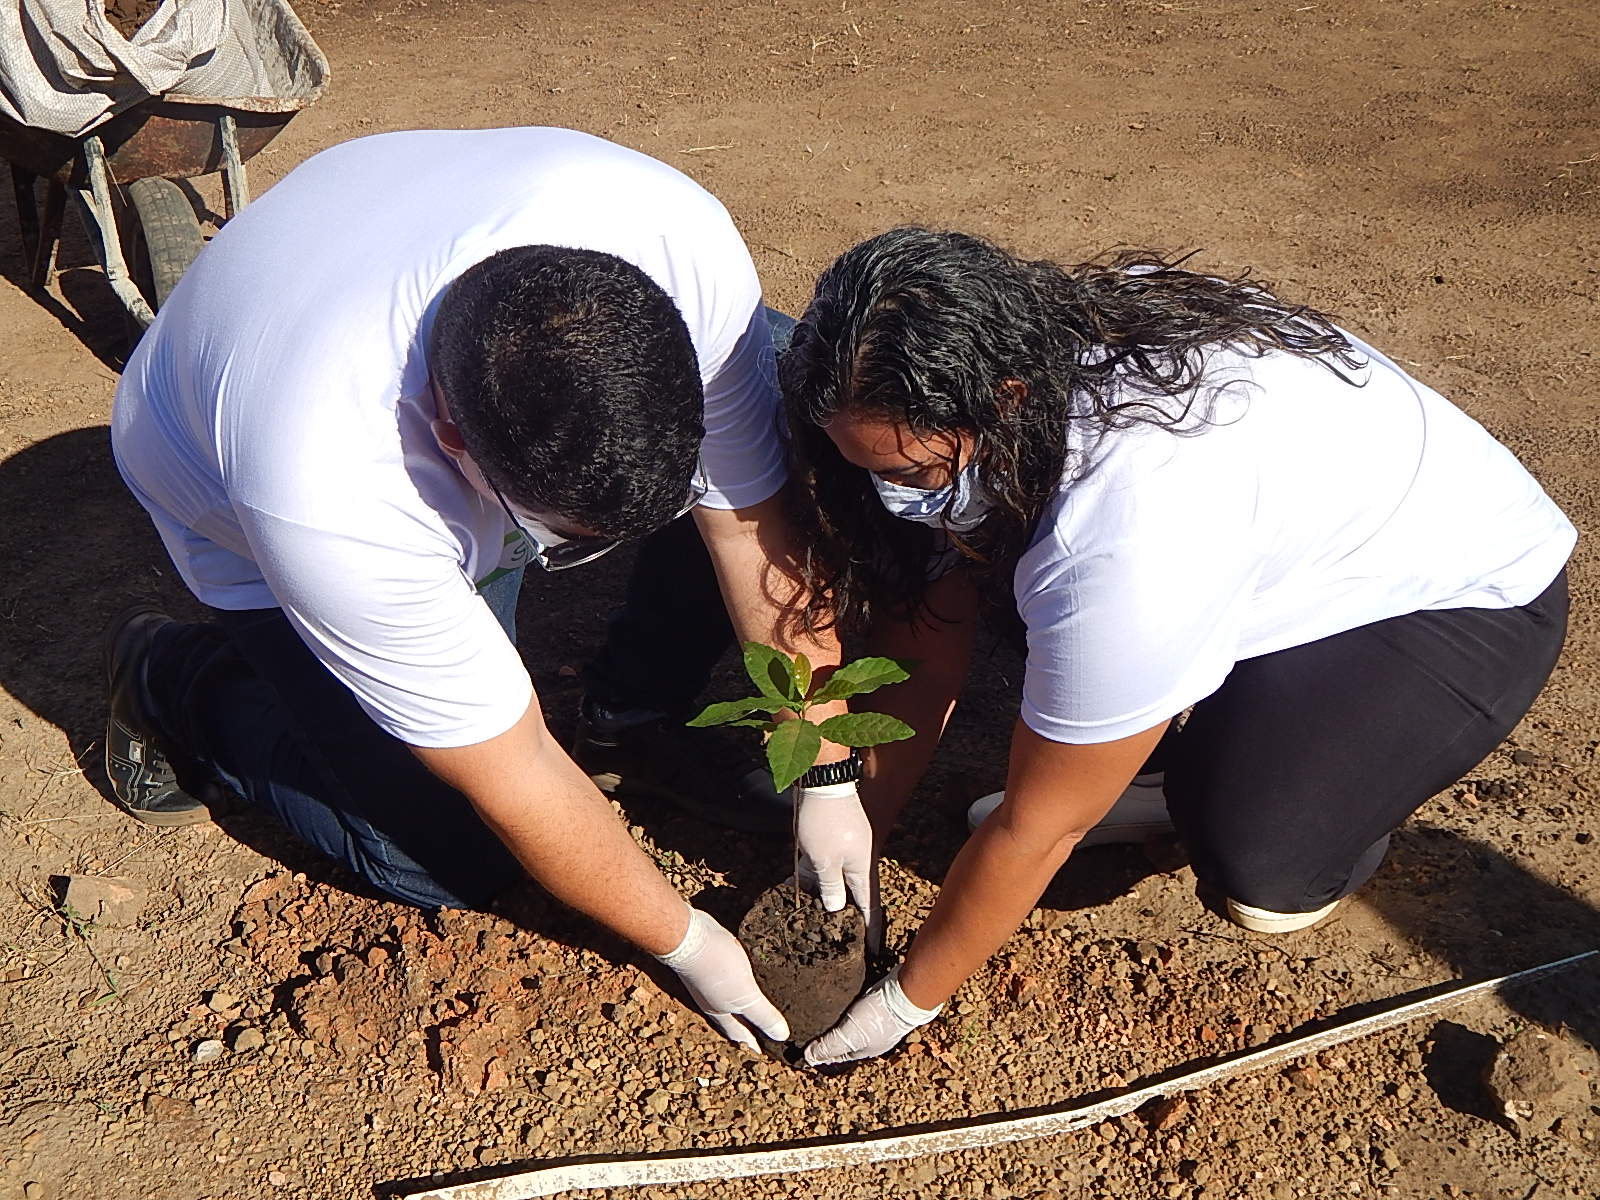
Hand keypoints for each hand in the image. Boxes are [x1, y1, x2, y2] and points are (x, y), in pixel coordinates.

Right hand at [654, 907, 788, 1049]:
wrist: (688, 936)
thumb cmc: (715, 967)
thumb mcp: (745, 995)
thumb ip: (763, 1015)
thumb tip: (782, 1036)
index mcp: (721, 1013)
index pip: (740, 1036)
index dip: (753, 1047)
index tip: (763, 1057)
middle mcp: (714, 1000)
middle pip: (733, 1020)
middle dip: (747, 1028)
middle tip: (762, 1035)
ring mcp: (711, 982)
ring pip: (730, 999)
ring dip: (743, 1006)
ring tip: (758, 1007)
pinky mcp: (712, 963)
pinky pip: (729, 979)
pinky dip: (740, 982)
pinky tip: (747, 975)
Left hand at [796, 781, 877, 937]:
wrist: (821, 782)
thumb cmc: (826, 822)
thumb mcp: (825, 861)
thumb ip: (830, 888)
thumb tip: (835, 909)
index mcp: (862, 870)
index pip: (870, 908)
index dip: (871, 932)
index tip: (872, 953)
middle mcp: (856, 863)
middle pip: (852, 896)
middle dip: (845, 918)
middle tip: (838, 943)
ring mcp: (842, 851)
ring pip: (833, 882)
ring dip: (822, 899)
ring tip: (810, 922)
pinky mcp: (828, 843)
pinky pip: (820, 868)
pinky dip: (810, 879)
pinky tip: (792, 890)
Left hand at [803, 967, 942, 1066]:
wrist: (907, 992)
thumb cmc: (878, 1017)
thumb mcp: (849, 1034)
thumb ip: (828, 1046)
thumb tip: (808, 1058)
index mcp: (865, 1050)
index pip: (837, 1055)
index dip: (821, 1052)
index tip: (806, 1047)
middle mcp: (873, 1038)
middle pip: (846, 1040)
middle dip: (831, 1036)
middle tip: (812, 1027)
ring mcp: (879, 1021)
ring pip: (854, 1024)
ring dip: (841, 1020)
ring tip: (825, 1011)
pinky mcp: (882, 1004)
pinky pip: (862, 1008)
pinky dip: (851, 1007)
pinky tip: (844, 999)